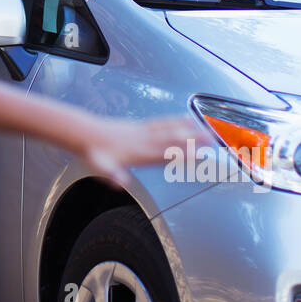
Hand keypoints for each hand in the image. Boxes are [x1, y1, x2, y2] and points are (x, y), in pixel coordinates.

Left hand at [83, 116, 206, 188]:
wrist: (86, 133)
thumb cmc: (96, 152)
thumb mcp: (100, 166)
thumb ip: (112, 174)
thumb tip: (120, 183)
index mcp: (138, 152)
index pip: (165, 154)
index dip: (183, 154)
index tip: (201, 155)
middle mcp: (144, 139)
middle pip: (174, 139)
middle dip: (194, 139)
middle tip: (213, 139)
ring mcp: (144, 130)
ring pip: (171, 128)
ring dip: (190, 128)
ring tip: (207, 127)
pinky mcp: (142, 125)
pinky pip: (163, 121)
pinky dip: (176, 120)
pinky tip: (187, 118)